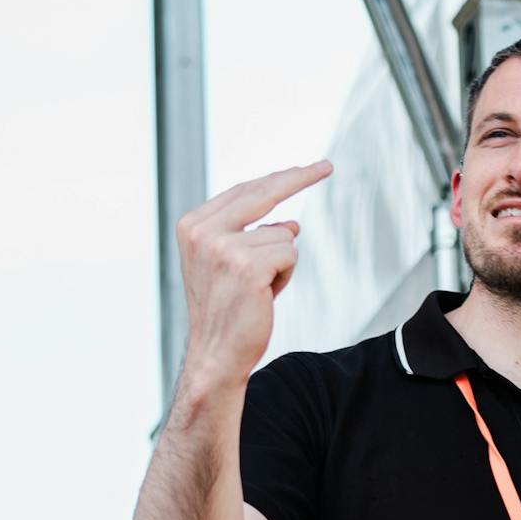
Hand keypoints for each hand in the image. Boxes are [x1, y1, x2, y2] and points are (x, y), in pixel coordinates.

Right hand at [175, 160, 332, 392]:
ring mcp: (224, 248)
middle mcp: (204, 231)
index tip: (307, 168)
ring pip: (283, 234)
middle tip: (327, 166)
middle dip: (299, 177)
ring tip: (258, 289)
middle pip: (263, 191)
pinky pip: (289, 254)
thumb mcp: (228, 264)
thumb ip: (251, 236)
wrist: (216, 353)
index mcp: (193, 225)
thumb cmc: (225, 310)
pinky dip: (285, 276)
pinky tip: (265, 296)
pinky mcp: (248, 266)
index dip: (278, 179)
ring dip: (281, 263)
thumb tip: (290, 224)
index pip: (244, 190)